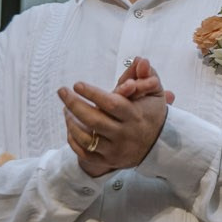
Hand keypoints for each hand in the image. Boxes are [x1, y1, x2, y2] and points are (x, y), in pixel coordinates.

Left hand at [61, 61, 168, 177]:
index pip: (111, 104)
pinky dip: (73, 140)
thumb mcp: (153, 92)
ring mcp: (116, 150)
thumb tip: (140, 60)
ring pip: (86, 138)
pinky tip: (71, 126)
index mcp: (135, 116)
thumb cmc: (151, 112)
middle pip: (94, 120)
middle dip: (74, 104)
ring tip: (66, 109)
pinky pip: (84, 153)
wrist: (159, 144)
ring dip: (71, 122)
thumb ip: (146, 74)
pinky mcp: (108, 161)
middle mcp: (125, 134)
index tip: (77, 84)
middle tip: (62, 91)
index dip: (92, 93)